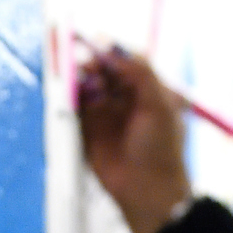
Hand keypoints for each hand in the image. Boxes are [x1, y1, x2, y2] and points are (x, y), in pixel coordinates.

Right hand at [76, 44, 189, 232]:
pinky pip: (76, 107)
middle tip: (86, 61)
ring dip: (83, 79)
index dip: (113, 51)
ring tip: (83, 80)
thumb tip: (114, 51)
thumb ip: (140, 73)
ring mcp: (107, 115)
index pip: (128, 62)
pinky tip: (72, 94)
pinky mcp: (89, 131)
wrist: (146, 190)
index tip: (98, 42)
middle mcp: (127, 100)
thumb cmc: (161, 149)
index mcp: (150, 92)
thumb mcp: (159, 104)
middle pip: (105, 71)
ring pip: (89, 87)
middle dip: (94, 62)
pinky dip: (72, 98)